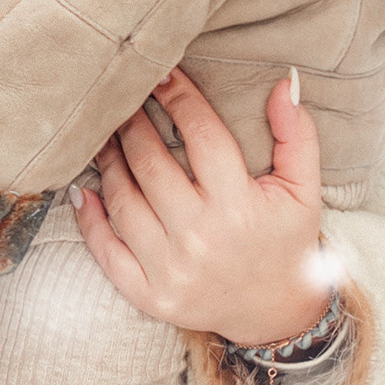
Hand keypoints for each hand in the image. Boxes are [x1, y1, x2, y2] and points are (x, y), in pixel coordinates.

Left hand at [70, 69, 334, 349]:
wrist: (276, 312)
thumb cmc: (287, 240)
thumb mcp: (305, 188)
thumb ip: (296, 134)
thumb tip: (284, 81)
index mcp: (240, 205)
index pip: (201, 135)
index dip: (178, 97)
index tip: (161, 73)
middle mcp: (201, 237)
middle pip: (151, 163)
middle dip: (132, 124)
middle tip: (121, 100)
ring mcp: (171, 269)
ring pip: (122, 202)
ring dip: (108, 163)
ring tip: (103, 138)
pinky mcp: (150, 295)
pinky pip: (106, 252)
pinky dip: (88, 220)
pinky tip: (80, 190)